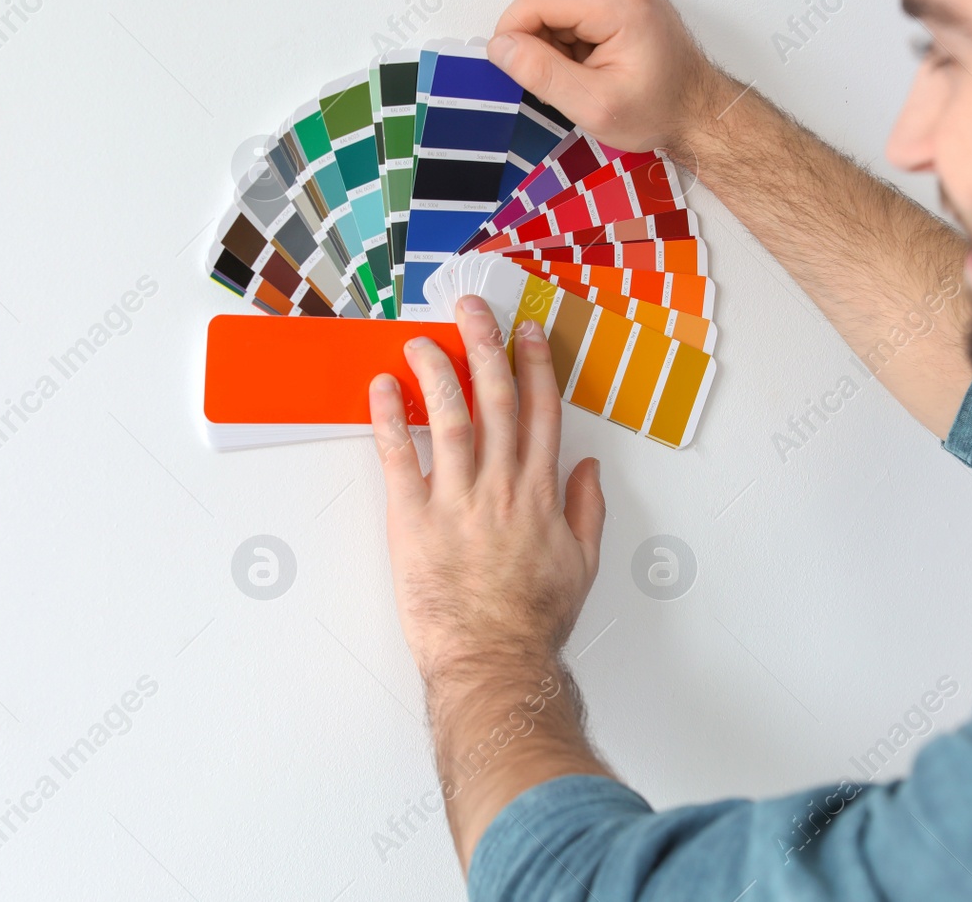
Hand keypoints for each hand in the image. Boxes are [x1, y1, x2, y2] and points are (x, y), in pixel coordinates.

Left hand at [368, 295, 605, 687]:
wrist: (494, 662)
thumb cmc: (534, 622)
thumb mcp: (581, 565)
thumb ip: (586, 510)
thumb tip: (589, 468)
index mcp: (540, 494)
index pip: (541, 413)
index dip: (534, 366)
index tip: (525, 332)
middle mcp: (501, 488)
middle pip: (495, 400)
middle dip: (486, 347)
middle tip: (472, 309)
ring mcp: (456, 501)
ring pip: (449, 418)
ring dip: (436, 371)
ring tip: (422, 339)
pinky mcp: (413, 521)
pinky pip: (398, 459)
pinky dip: (389, 419)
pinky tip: (381, 388)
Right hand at [489, 0, 725, 153]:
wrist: (697, 108)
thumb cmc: (656, 111)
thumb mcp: (593, 106)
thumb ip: (542, 74)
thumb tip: (499, 47)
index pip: (534, 0)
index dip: (513, 37)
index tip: (518, 74)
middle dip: (537, 41)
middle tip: (563, 82)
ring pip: (552, 1)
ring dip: (552, 40)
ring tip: (582, 72)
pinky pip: (568, 2)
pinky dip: (567, 34)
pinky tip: (590, 59)